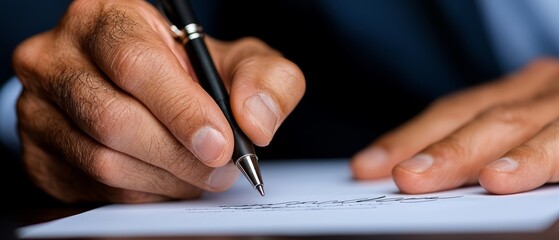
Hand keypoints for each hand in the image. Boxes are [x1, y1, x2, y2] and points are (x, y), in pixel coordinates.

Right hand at [12, 0, 304, 202]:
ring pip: (104, 161)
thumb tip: (256, 122)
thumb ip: (266, 79)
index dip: (183, 110)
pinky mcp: (38, 153)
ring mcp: (40, 108)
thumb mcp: (238, 61)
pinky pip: (93, 188)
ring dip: (166, 178)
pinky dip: (143, 192)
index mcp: (105, 17)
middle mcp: (58, 57)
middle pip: (116, 120)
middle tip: (220, 168)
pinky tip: (167, 178)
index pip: (136, 64)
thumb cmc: (191, 73)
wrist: (148, 93)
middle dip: (180, 155)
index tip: (221, 143)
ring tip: (199, 174)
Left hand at [351, 59, 558, 193]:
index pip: (456, 111)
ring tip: (494, 181)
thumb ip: (486, 144)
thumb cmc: (554, 124)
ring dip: (521, 155)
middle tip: (408, 177)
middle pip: (491, 117)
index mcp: (518, 93)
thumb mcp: (522, 126)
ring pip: (547, 126)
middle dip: (451, 150)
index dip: (412, 136)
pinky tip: (530, 177)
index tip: (369, 165)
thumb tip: (415, 171)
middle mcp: (547, 90)